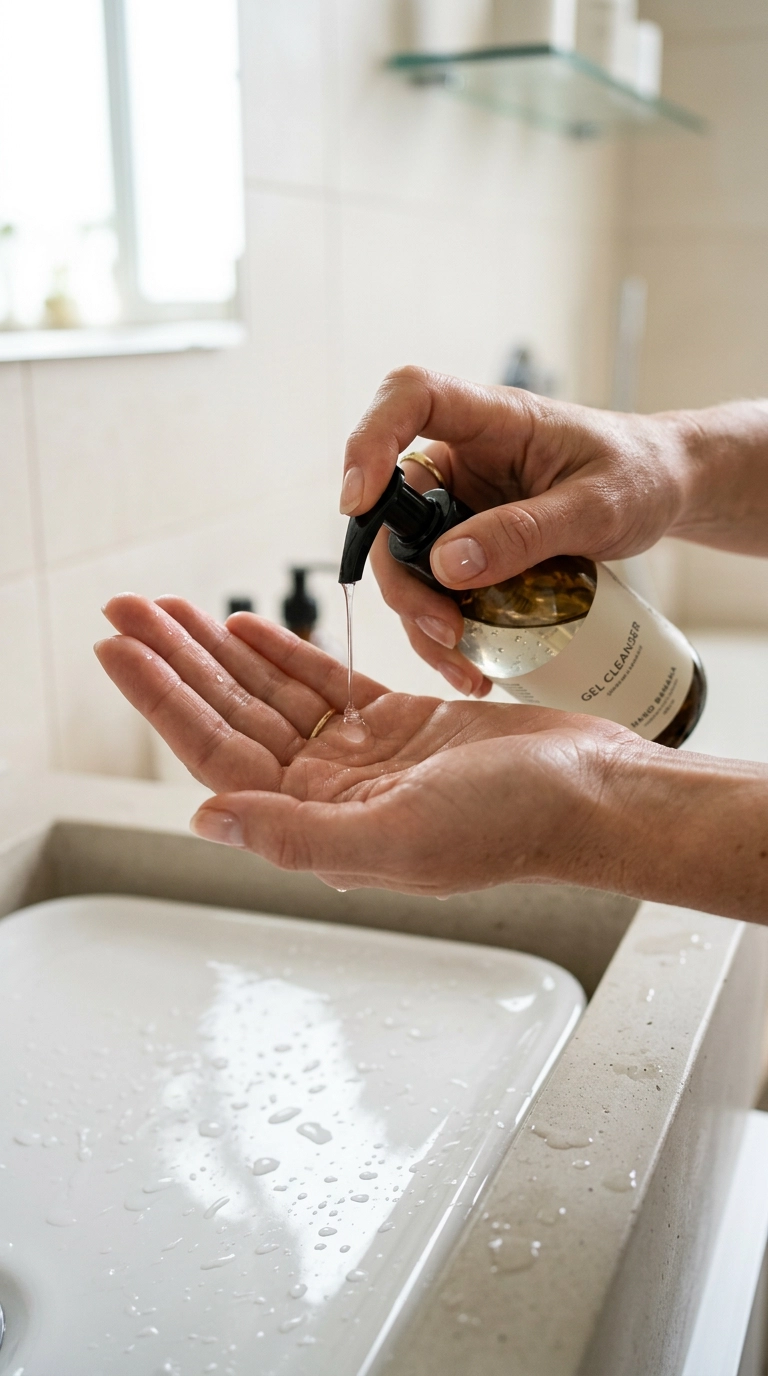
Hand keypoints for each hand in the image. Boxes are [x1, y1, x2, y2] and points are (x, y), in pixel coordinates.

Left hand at [95, 593, 632, 895]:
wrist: (594, 793)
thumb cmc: (514, 824)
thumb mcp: (400, 835)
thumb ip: (297, 834)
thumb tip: (206, 817)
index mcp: (320, 823)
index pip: (217, 754)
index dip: (163, 699)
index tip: (117, 648)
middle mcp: (330, 792)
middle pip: (233, 715)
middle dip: (176, 661)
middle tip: (125, 608)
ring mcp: (363, 757)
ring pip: (271, 694)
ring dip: (219, 650)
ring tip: (170, 608)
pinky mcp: (398, 725)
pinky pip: (324, 684)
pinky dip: (283, 653)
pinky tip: (246, 626)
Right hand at [340, 367, 689, 695]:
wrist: (663, 492)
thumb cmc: (639, 476)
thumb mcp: (597, 508)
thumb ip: (526, 532)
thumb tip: (445, 565)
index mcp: (492, 419)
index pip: (409, 397)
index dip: (369, 440)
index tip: (358, 502)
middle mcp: (462, 459)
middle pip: (392, 508)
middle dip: (403, 578)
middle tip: (443, 629)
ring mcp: (460, 504)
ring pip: (408, 560)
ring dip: (422, 618)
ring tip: (467, 667)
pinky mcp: (469, 544)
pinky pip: (437, 587)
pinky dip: (446, 630)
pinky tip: (474, 665)